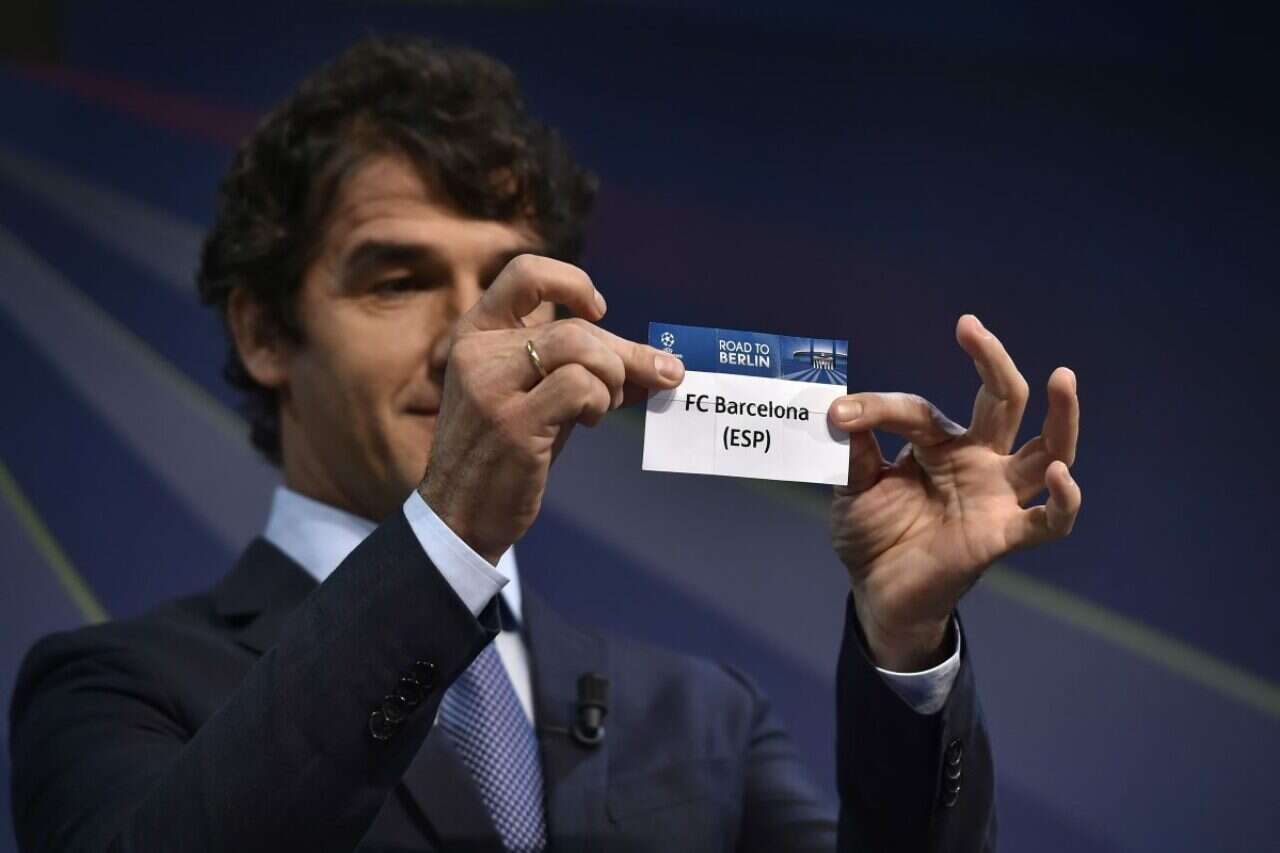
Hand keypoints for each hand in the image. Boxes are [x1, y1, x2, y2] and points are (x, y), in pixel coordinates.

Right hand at [419, 255, 683, 562]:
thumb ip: (581, 373)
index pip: (525, 274)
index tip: (599, 312)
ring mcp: (490, 386)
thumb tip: (656, 364)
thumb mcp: (537, 400)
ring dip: (612, 378)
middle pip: (573, 328)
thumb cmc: (505, 457)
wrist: (460, 517)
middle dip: (626, 354)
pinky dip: (599, 402)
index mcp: (473, 335)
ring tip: (604, 407)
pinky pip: (579, 386)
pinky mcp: (511, 422)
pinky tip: (587, 422)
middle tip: (658, 377)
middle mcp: (475, 352)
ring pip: (579, 348)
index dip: (573, 283)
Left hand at [828, 314, 1080, 670]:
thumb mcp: (853, 487)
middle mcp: (977, 461)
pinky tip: (1059, 476)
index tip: (840, 413)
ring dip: (1062, 415)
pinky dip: (1063, 500)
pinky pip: (1048, 521)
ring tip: (1062, 376)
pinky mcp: (1003, 535)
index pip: (918, 410)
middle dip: (992, 361)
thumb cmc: (872, 534)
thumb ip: (853, 453)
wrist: (876, 592)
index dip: (877, 408)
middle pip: (1004, 400)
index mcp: (939, 443)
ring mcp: (995, 496)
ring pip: (1047, 449)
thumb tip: (839, 412)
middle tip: (972, 329)